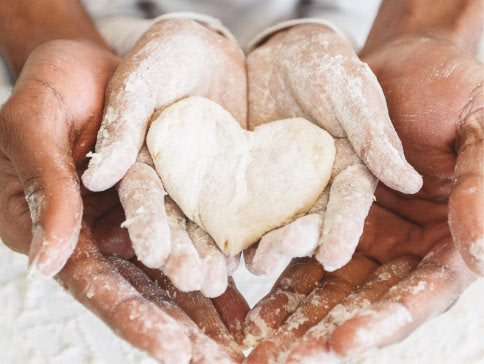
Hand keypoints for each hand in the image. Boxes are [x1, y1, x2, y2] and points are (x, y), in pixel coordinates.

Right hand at [0, 39, 248, 362]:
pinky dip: (213, 261)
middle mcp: (98, 235)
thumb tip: (47, 263)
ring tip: (239, 338)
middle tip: (217, 362)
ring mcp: (134, 220)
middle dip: (178, 328)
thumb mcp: (34, 128)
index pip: (97, 284)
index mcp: (57, 229)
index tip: (172, 350)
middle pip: (140, 290)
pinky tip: (241, 285)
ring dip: (202, 307)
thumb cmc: (50, 90)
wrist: (90, 69)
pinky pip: (190, 235)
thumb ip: (45, 188)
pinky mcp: (164, 201)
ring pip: (169, 271)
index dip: (133, 318)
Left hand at [242, 9, 482, 363]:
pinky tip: (255, 300)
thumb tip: (479, 255)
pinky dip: (280, 276)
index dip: (384, 320)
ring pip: (326, 287)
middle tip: (287, 362)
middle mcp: (399, 246)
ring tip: (262, 349)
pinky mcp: (324, 213)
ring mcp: (360, 232)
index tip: (346, 343)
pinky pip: (300, 252)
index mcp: (442, 239)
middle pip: (364, 303)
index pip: (417, 293)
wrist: (404, 63)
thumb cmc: (451, 89)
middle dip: (325, 335)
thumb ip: (478, 189)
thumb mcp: (478, 131)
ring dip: (296, 319)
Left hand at [244, 24, 421, 274]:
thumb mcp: (353, 95)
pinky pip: (241, 206)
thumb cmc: (325, 68)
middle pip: (309, 223)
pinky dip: (233, 226)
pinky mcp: (249, 181)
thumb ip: (375, 137)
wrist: (281, 56)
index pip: (349, 206)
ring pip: (275, 223)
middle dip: (295, 243)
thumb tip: (410, 183)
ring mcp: (281, 188)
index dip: (343, 232)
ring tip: (251, 263)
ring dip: (264, 245)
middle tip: (277, 258)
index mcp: (348, 172)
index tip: (333, 257)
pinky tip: (221, 244)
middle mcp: (317, 188)